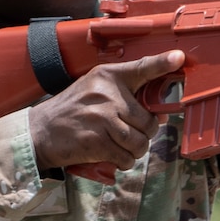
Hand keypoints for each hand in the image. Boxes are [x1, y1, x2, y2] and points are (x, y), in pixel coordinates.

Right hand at [28, 50, 183, 172]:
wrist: (40, 132)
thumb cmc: (72, 111)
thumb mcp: (94, 91)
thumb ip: (124, 96)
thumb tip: (160, 114)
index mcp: (107, 77)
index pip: (141, 68)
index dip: (162, 63)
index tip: (179, 58)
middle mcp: (107, 94)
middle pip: (149, 121)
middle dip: (144, 134)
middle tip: (129, 135)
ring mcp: (102, 118)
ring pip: (140, 142)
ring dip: (135, 151)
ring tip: (121, 147)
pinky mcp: (97, 141)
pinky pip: (126, 157)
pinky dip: (124, 162)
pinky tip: (113, 157)